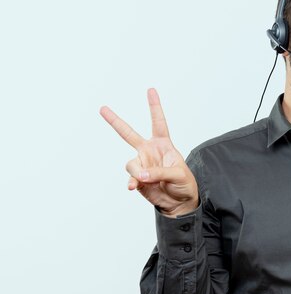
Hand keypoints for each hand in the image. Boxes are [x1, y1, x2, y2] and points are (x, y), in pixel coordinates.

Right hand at [100, 88, 198, 216]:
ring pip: (131, 163)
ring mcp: (142, 164)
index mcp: (163, 144)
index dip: (154, 106)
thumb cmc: (184, 184)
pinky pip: (130, 177)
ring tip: (147, 179)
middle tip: (102, 108)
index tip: (151, 90)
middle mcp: (149, 151)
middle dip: (115, 121)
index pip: (158, 122)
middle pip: (129, 134)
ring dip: (138, 172)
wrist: (179, 202)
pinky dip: (132, 181)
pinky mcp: (137, 178)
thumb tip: (141, 174)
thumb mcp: (178, 174)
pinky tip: (133, 186)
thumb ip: (160, 172)